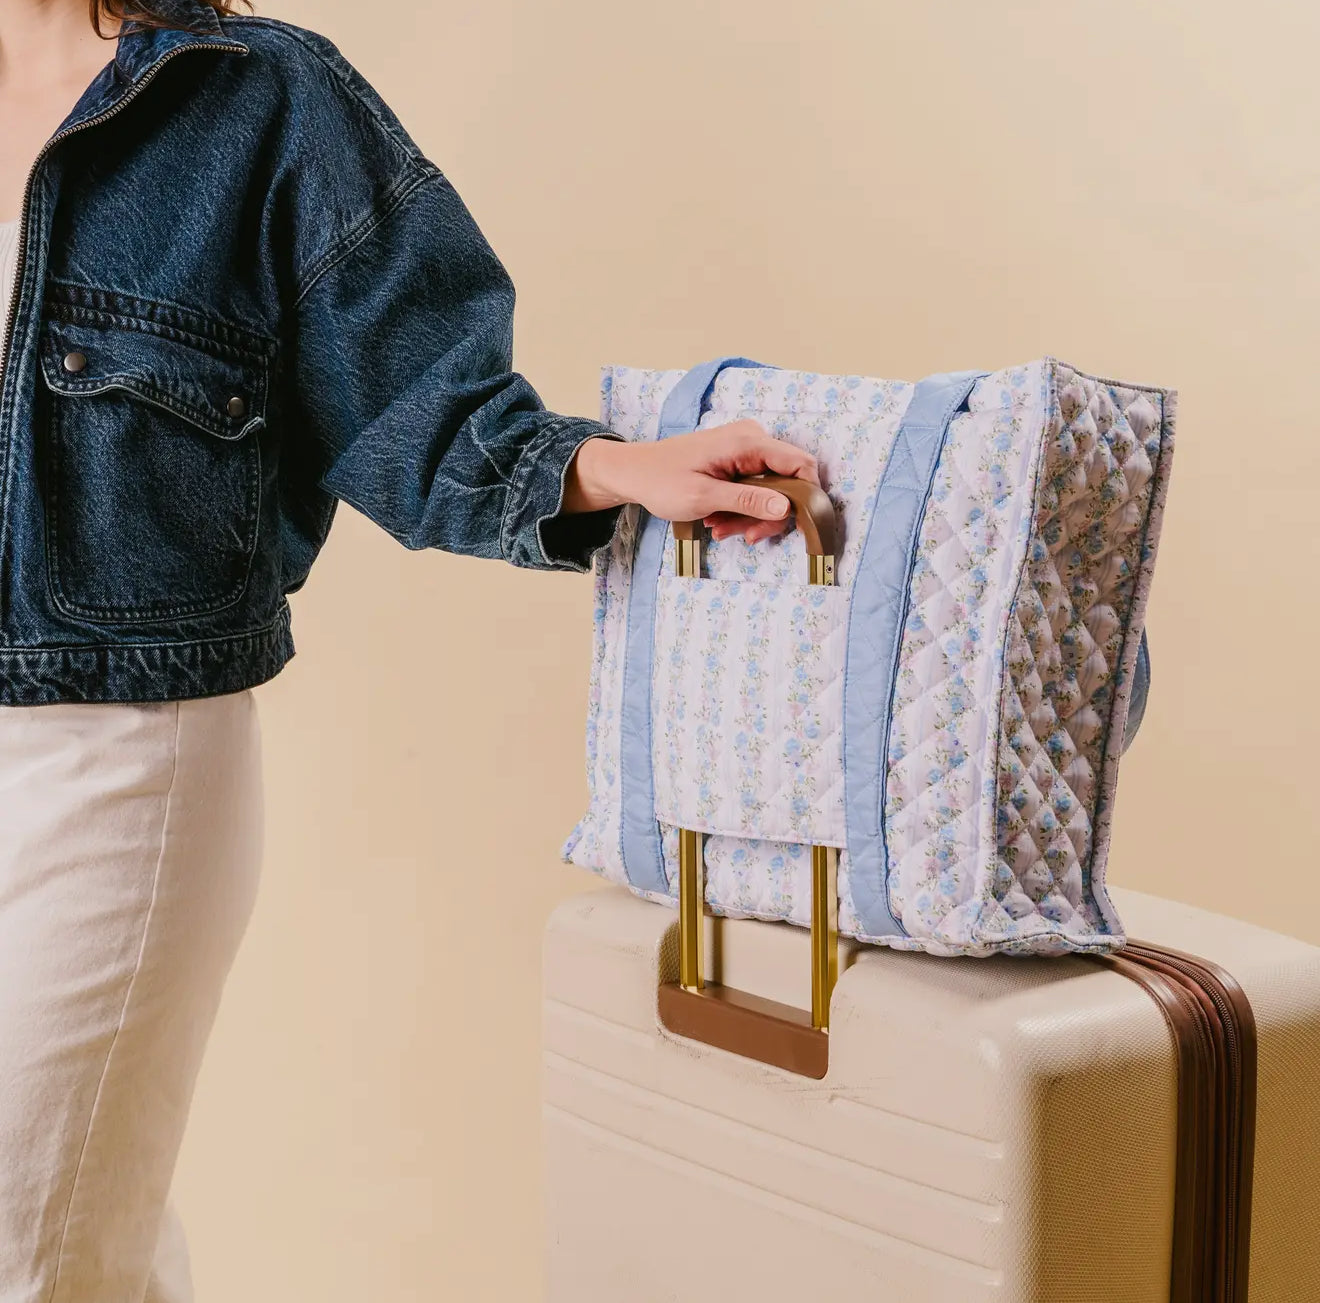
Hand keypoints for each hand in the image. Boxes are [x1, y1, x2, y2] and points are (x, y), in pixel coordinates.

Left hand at [564, 421, 819, 544]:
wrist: (633, 472)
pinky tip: (719, 521)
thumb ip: (748, 500)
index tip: (792, 527)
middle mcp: (752, 440)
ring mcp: (745, 450)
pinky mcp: (737, 461)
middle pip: (787, 481)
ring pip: (770, 490)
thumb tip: (788, 507)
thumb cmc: (661, 480)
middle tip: (746, 536)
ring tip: (721, 529)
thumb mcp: (704, 496)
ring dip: (751, 516)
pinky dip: (741, 508)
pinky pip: (754, 488)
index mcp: (748, 442)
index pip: (801, 464)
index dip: (805, 497)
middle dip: (769, 514)